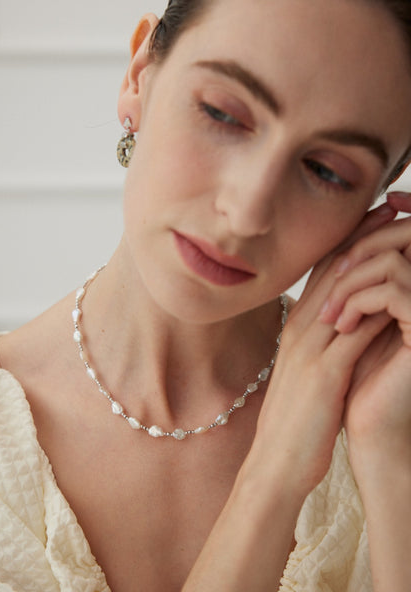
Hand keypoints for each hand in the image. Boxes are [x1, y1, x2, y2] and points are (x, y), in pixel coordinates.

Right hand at [318, 191, 410, 474]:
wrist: (276, 463)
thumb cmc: (297, 420)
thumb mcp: (305, 372)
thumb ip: (321, 342)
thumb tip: (344, 323)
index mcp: (296, 327)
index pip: (324, 272)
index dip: (351, 241)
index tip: (376, 220)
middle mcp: (300, 329)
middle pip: (335, 270)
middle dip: (365, 237)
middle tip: (393, 212)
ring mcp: (310, 349)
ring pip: (346, 291)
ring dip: (378, 263)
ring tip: (405, 241)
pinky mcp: (325, 373)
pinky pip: (357, 330)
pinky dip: (382, 307)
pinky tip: (405, 295)